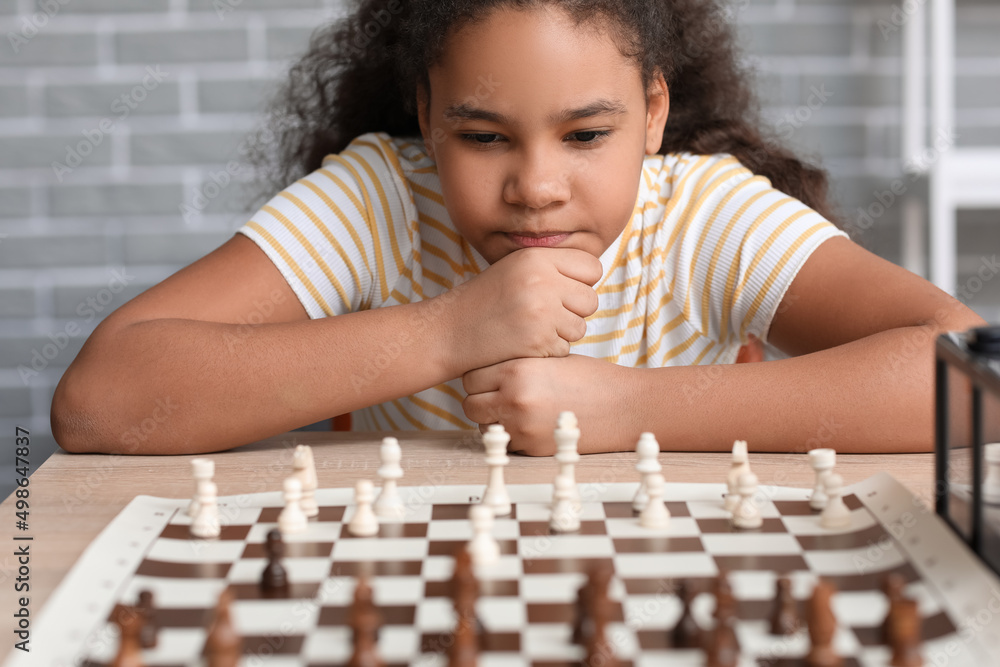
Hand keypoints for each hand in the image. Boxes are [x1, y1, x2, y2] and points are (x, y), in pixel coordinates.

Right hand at [445, 248, 601, 374]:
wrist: (450, 331)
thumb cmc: (485, 300)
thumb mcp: (516, 268)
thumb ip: (552, 267)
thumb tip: (593, 274)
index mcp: (537, 258)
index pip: (591, 267)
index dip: (582, 281)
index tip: (565, 290)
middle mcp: (542, 281)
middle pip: (590, 299)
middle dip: (575, 310)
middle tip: (549, 314)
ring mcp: (542, 313)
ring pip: (580, 327)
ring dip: (563, 332)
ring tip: (534, 327)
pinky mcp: (539, 341)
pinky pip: (565, 348)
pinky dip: (549, 350)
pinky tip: (525, 342)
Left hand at [461, 354, 633, 454]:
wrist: (627, 407)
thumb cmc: (593, 379)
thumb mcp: (552, 358)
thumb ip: (518, 364)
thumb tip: (488, 370)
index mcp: (519, 369)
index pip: (471, 376)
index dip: (479, 377)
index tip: (489, 377)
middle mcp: (515, 399)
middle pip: (470, 404)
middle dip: (480, 400)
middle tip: (497, 395)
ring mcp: (523, 428)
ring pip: (484, 427)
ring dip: (493, 420)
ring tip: (517, 410)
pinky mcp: (533, 450)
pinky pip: (506, 444)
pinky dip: (512, 436)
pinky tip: (532, 424)